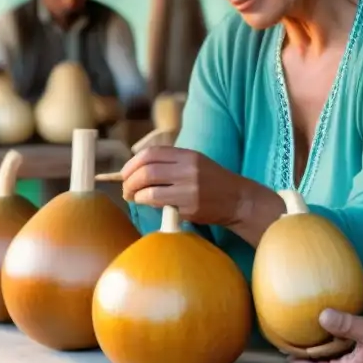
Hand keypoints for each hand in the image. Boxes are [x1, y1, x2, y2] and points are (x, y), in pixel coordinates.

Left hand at [119, 146, 247, 226]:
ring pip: (150, 191)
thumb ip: (170, 162)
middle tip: (125, 189)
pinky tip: (147, 204)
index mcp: (187, 155)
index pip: (151, 154)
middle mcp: (187, 170)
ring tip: (133, 197)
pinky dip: (148, 204)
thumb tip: (138, 167)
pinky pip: (161, 206)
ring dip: (135, 195)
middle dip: (129, 181)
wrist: (237, 199)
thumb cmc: (212, 179)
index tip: (125, 173)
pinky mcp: (190, 209)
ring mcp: (189, 190)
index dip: (132, 163)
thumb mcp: (194, 162)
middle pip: (146, 172)